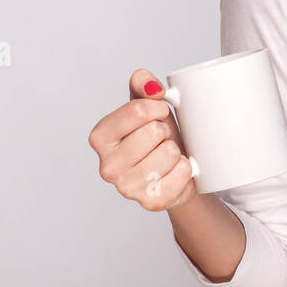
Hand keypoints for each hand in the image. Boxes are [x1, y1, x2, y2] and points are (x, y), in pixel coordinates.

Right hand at [88, 69, 197, 210]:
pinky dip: (186, 169)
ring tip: (168, 156)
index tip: (158, 114)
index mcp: (101, 137)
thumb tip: (149, 84)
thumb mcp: (149, 105)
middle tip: (162, 140)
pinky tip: (175, 172)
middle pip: (154, 131)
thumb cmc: (159, 135)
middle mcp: (107, 166)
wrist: (178, 168)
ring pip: (169, 152)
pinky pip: (182, 172)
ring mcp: (127, 187)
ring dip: (176, 150)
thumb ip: (143, 84)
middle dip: (165, 131)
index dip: (157, 108)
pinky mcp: (150, 202)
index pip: (137, 110)